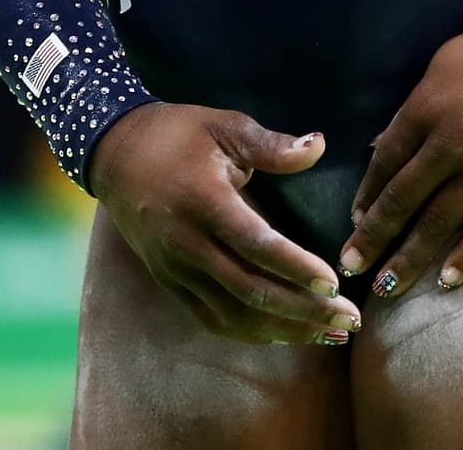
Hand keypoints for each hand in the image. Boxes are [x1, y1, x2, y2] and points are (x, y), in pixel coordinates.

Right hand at [87, 103, 363, 345]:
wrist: (114, 153)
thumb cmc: (176, 133)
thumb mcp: (223, 125)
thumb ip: (271, 144)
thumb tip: (320, 145)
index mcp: (204, 202)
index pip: (256, 244)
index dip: (295, 267)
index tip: (333, 282)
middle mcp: (187, 243)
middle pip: (250, 290)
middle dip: (302, 310)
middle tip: (349, 320)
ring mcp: (175, 268)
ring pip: (233, 314)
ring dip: (283, 329)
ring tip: (328, 335)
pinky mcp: (169, 281)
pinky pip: (211, 318)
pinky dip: (249, 331)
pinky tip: (282, 335)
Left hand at [339, 1, 462, 296]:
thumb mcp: (442, 65)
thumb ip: (413, 110)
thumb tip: (382, 146)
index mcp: (425, 108)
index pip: (386, 162)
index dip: (367, 195)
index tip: (353, 222)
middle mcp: (448, 143)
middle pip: (403, 199)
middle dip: (375, 236)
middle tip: (351, 266)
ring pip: (438, 222)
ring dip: (409, 257)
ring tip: (386, 287)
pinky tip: (446, 282)